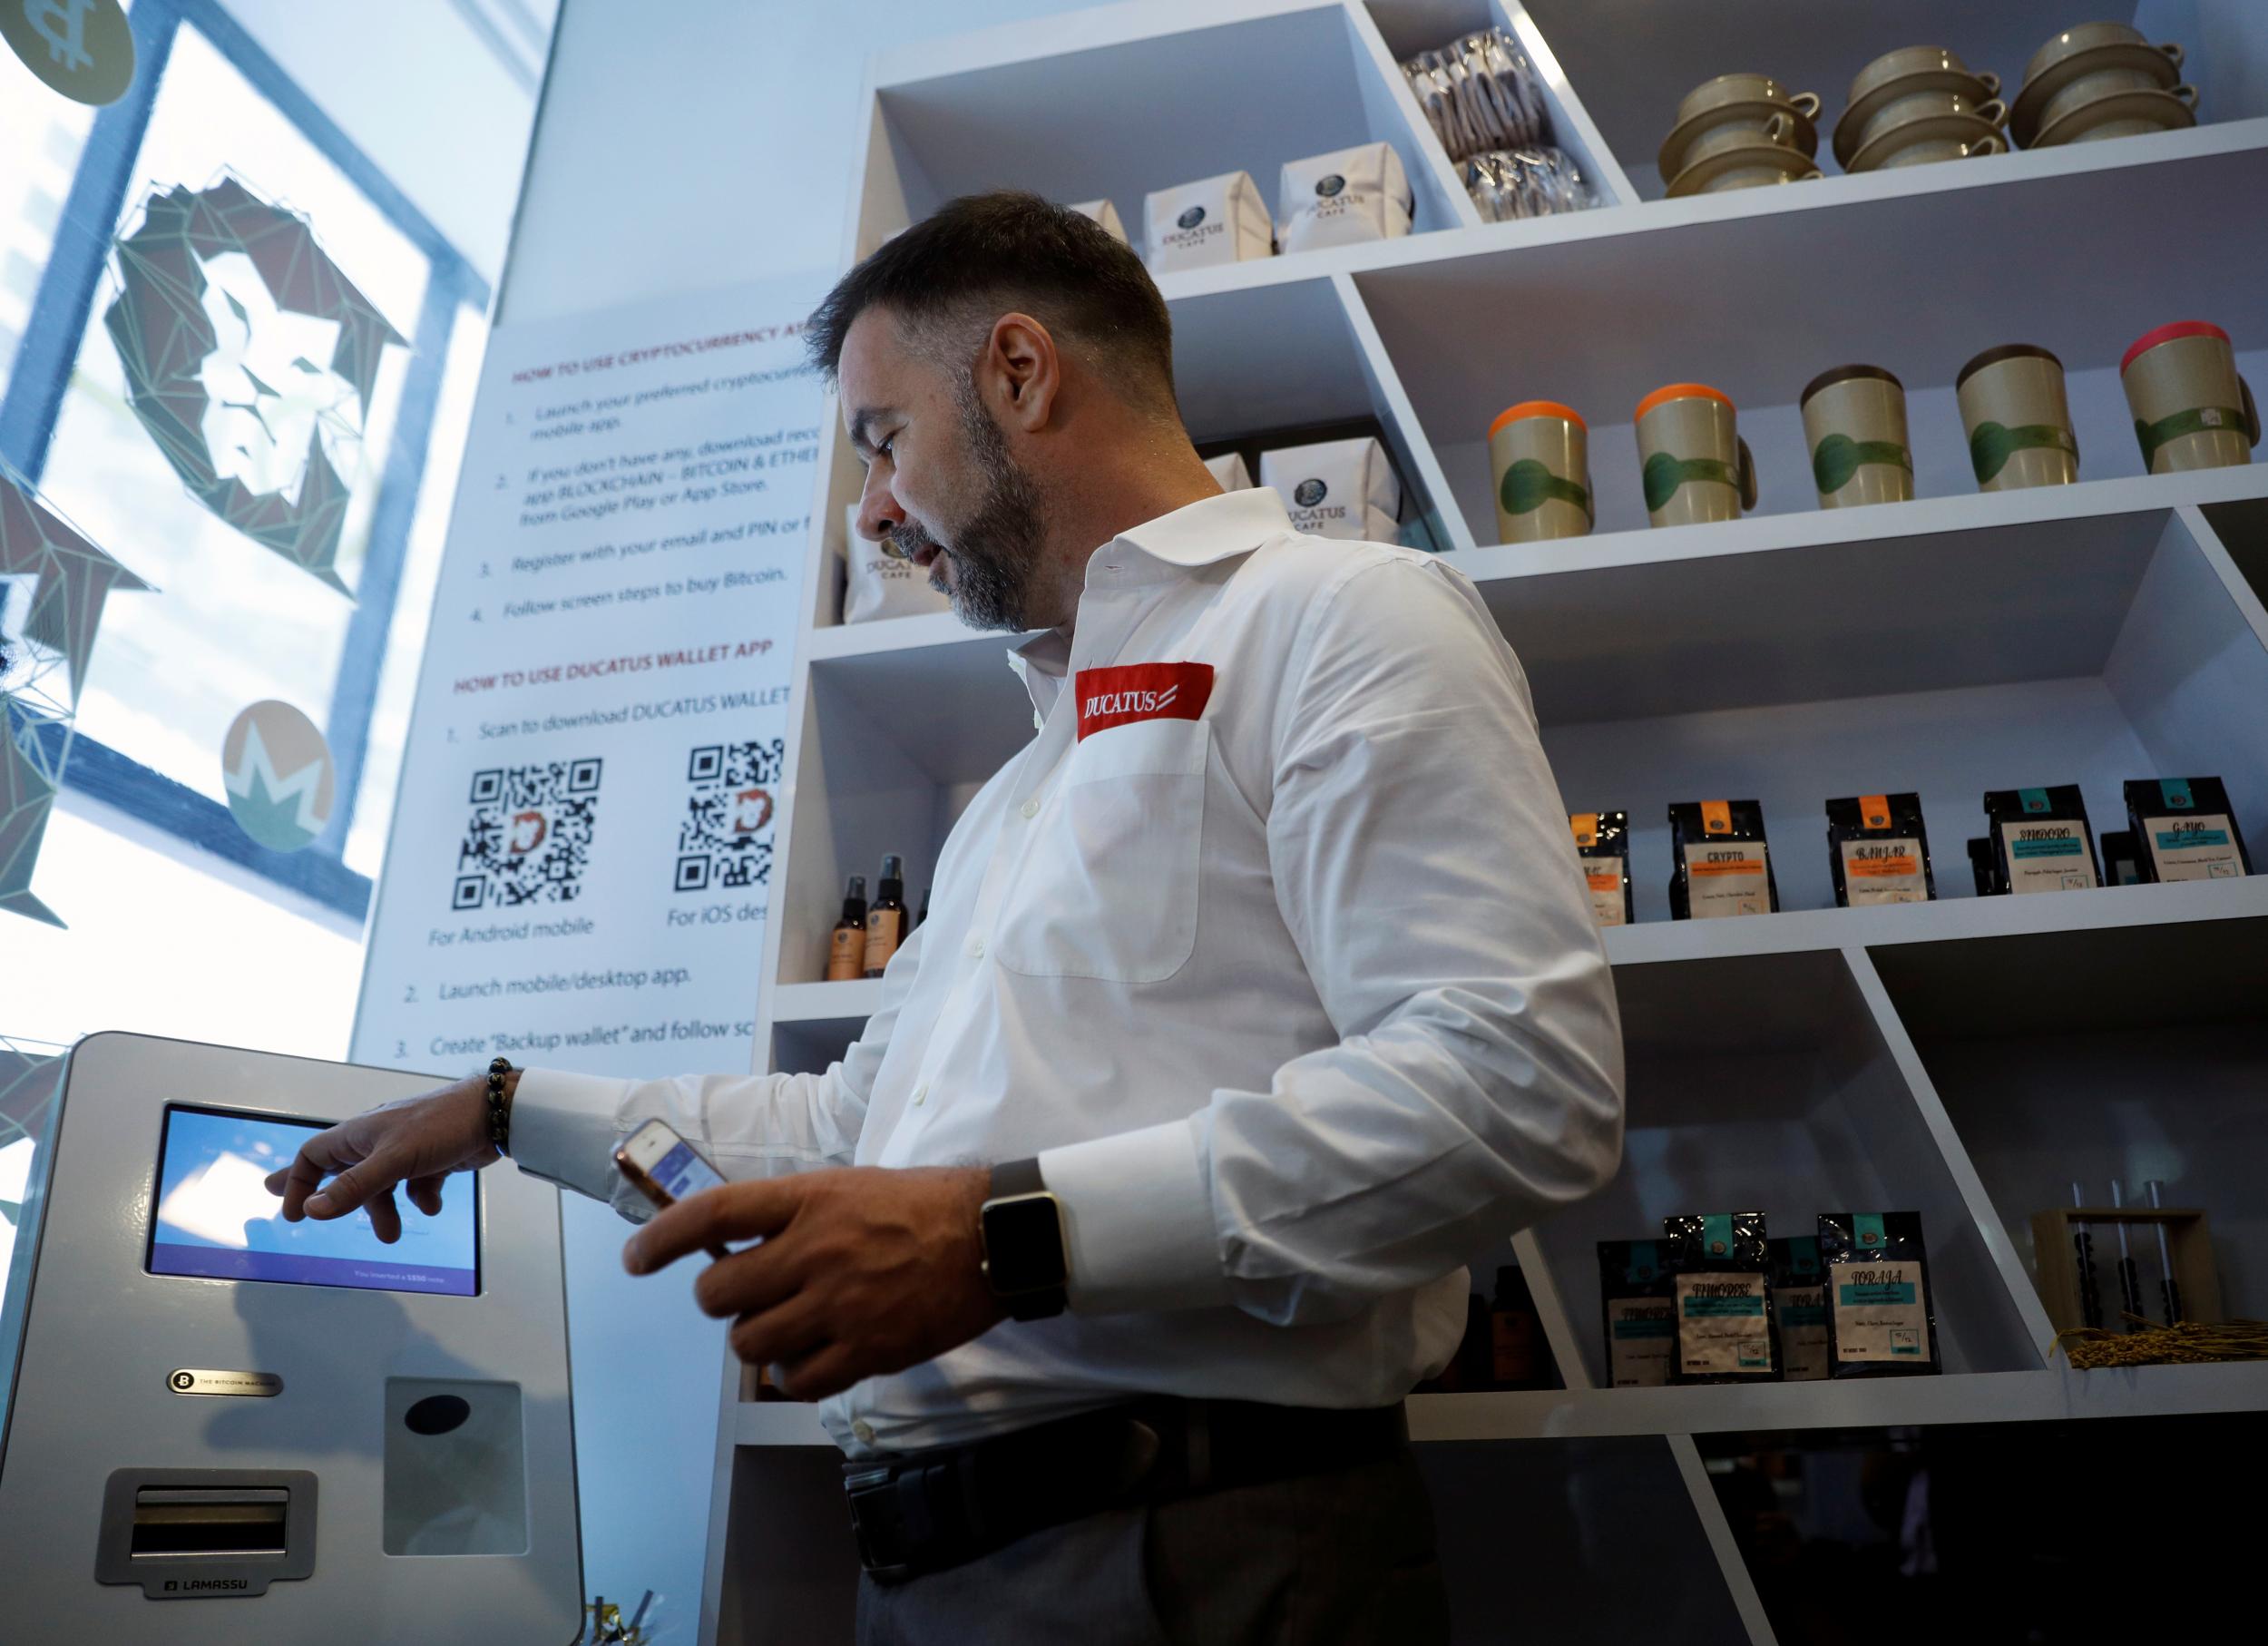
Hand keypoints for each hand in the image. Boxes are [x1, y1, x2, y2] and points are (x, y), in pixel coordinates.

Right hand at [263, 1076, 500, 1241]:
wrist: (495, 1114)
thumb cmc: (440, 1126)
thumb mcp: (393, 1160)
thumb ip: (354, 1187)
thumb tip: (312, 1210)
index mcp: (360, 1134)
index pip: (314, 1156)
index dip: (299, 1183)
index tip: (293, 1212)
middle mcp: (378, 1140)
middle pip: (343, 1171)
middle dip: (327, 1194)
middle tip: (302, 1215)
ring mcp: (406, 1150)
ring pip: (382, 1186)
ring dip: (384, 1211)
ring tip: (392, 1236)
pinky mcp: (433, 1159)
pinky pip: (417, 1185)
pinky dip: (421, 1198)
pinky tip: (431, 1205)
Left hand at [624, 1166, 1007, 1400]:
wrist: (991, 1237)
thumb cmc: (921, 1205)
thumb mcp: (849, 1186)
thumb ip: (793, 1215)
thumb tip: (738, 1246)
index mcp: (809, 1199)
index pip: (713, 1214)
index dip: (662, 1240)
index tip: (636, 1260)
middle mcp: (814, 1251)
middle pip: (719, 1291)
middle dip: (720, 1297)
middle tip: (746, 1294)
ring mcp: (838, 1304)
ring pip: (748, 1342)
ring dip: (754, 1337)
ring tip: (785, 1325)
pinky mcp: (866, 1349)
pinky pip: (795, 1379)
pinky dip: (792, 1373)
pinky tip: (812, 1355)